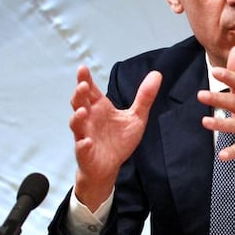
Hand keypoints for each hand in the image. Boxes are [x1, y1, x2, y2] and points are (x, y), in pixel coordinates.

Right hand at [70, 66, 161, 209]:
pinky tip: (86, 142)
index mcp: (100, 108)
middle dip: (79, 95)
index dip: (86, 80)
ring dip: (78, 117)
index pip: (91, 91)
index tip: (83, 68)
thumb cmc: (119, 139)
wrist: (110, 166)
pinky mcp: (86, 153)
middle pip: (79, 103)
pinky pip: (81, 149)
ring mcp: (85, 135)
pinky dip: (83, 145)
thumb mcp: (136, 116)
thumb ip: (144, 97)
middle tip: (83, 85)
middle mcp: (90, 119)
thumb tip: (157, 74)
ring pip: (77, 124)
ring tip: (83, 111)